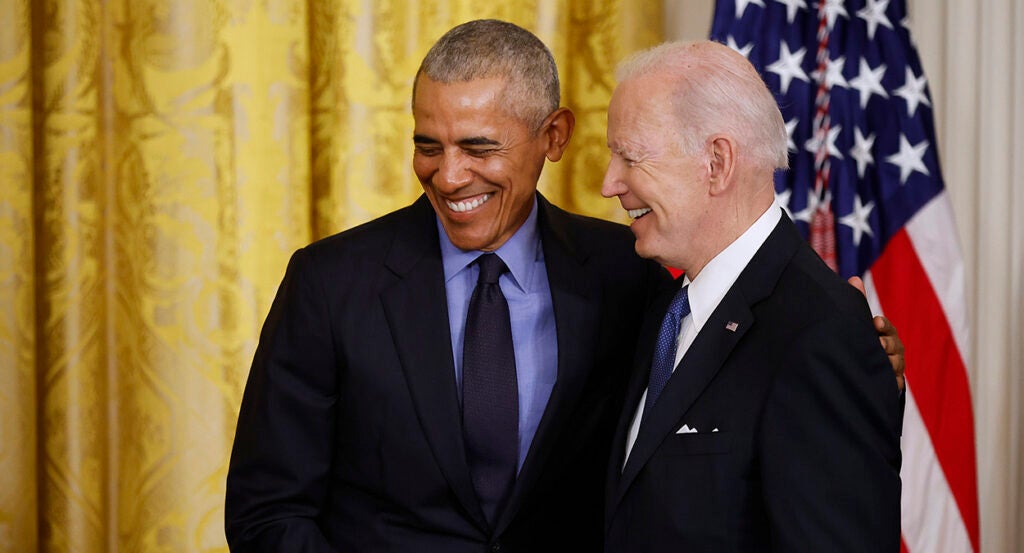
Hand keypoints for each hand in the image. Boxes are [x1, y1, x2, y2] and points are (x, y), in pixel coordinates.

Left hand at [848, 276, 905, 391]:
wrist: (866, 368)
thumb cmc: (864, 339)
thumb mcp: (861, 323)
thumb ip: (858, 301)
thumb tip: (853, 279)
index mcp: (885, 333)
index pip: (887, 328)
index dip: (883, 326)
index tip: (876, 322)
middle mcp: (893, 349)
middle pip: (894, 346)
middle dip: (887, 345)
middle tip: (879, 345)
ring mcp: (894, 366)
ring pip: (896, 365)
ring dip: (890, 364)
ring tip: (883, 364)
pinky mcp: (892, 383)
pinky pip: (895, 384)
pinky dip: (893, 384)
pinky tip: (888, 384)